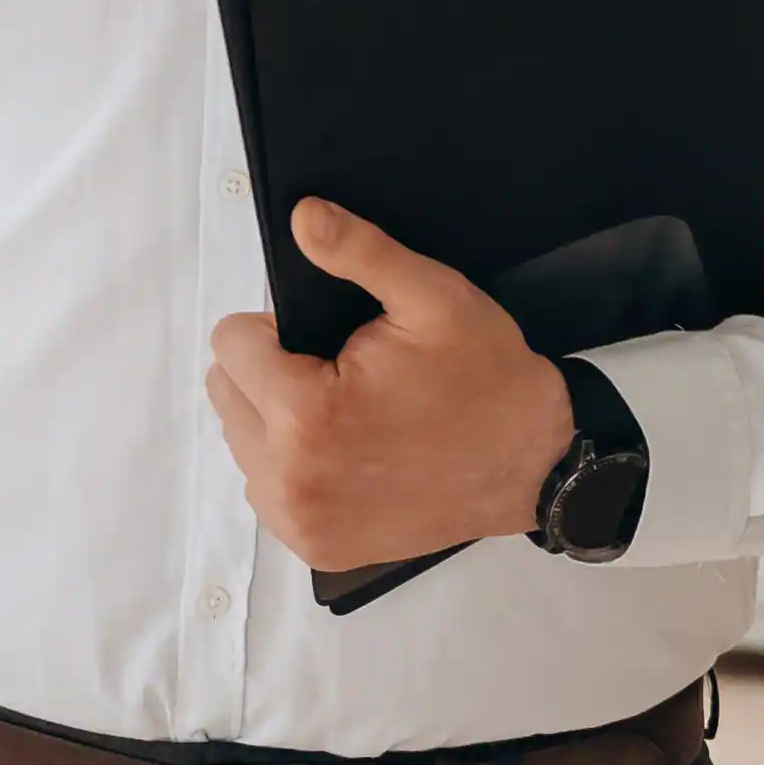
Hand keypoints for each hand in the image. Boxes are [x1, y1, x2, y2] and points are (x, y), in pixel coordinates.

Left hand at [207, 199, 579, 575]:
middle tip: (340, 375)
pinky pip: (267, 490)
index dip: (276, 329)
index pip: (230, 343)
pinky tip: (346, 453)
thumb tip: (303, 217)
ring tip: (346, 414)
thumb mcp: (434, 297)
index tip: (329, 342)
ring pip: (242, 441)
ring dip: (277, 421)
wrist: (536, 467)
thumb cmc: (488, 380)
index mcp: (306, 413)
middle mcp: (290, 478)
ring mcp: (301, 521)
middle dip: (271, 373)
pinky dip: (293, 467)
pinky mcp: (317, 547)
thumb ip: (360, 252)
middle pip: (227, 392)